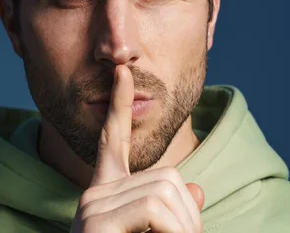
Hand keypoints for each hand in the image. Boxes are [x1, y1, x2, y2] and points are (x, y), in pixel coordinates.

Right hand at [71, 65, 204, 232]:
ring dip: (182, 228)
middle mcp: (94, 193)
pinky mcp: (95, 222)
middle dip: (186, 215)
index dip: (121, 105)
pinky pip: (152, 209)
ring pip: (163, 192)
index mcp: (106, 191)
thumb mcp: (157, 232)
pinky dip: (172, 231)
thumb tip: (197, 188)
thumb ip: (174, 211)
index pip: (113, 140)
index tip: (122, 73)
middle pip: (164, 177)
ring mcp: (92, 206)